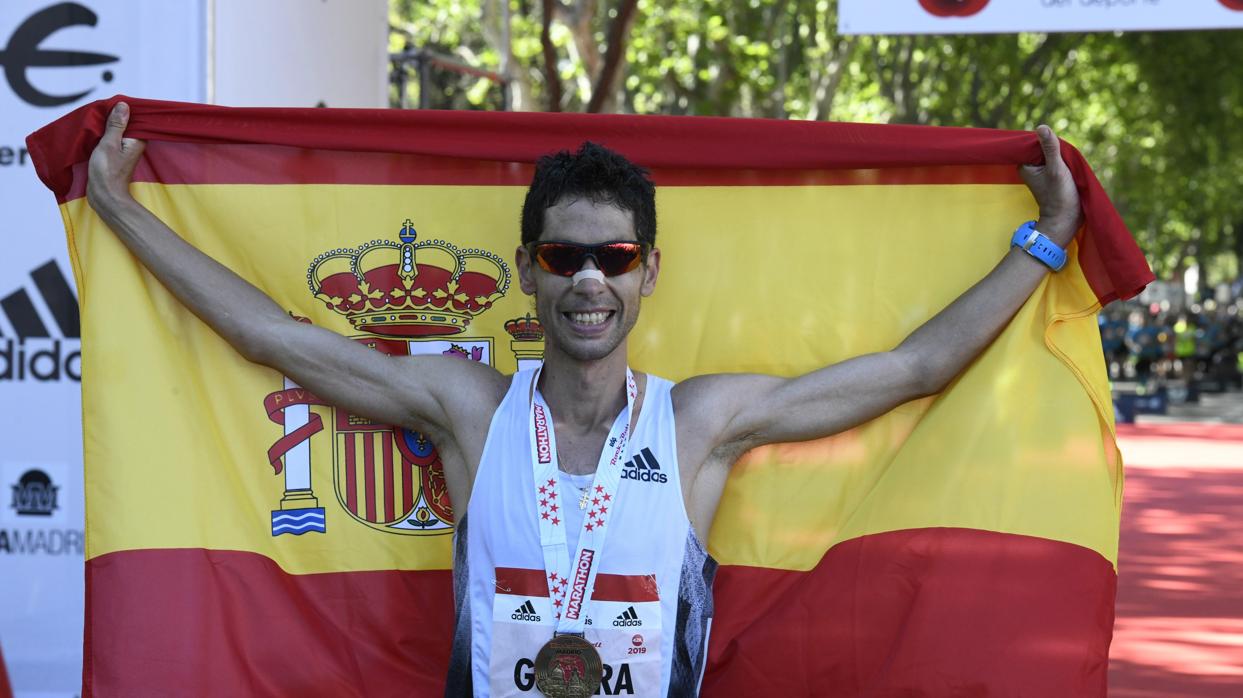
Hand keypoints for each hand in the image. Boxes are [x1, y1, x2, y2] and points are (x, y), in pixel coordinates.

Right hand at [86, 102, 146, 211]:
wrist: (104, 196)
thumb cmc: (107, 171)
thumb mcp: (109, 143)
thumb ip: (116, 125)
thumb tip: (124, 106)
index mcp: (138, 140)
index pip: (136, 118)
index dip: (125, 109)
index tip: (112, 101)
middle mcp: (134, 144)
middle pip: (127, 124)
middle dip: (115, 116)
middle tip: (101, 107)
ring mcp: (125, 151)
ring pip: (118, 132)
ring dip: (108, 125)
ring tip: (96, 115)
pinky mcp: (116, 156)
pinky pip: (112, 140)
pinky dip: (104, 134)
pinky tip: (96, 129)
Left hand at [1018, 125, 1082, 246]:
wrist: (1066, 219)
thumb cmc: (1059, 195)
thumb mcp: (1056, 168)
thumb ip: (1049, 148)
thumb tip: (1041, 127)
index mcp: (1024, 165)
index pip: (1034, 143)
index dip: (1047, 143)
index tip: (1057, 156)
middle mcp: (1030, 168)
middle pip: (1043, 148)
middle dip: (1056, 150)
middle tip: (1063, 165)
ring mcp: (1040, 172)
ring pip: (1051, 155)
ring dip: (1061, 157)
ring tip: (1066, 169)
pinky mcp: (1050, 176)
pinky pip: (1056, 162)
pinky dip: (1063, 163)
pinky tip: (1069, 171)